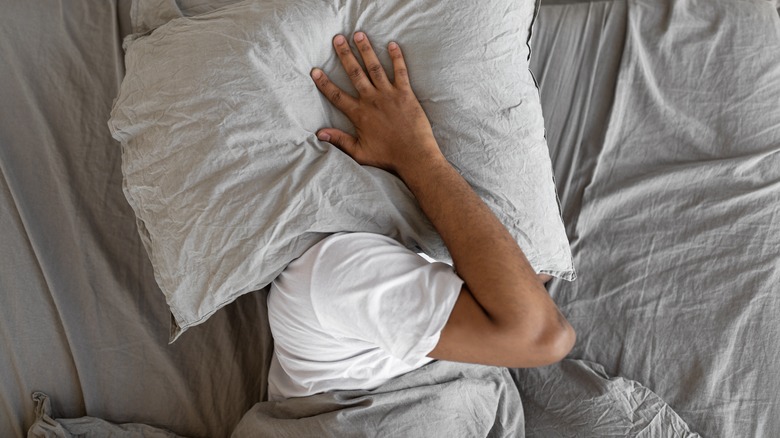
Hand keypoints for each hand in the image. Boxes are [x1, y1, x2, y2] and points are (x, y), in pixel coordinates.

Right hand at [311, 32, 443, 175]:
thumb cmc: (388, 157)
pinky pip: (400, 71)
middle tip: (338, 38)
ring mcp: (389, 94)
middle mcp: (371, 100)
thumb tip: (319, 134)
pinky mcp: (406, 93)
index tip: (315, 70)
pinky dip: (396, 57)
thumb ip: (339, 140)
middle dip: (345, 54)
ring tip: (359, 34)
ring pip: (374, 67)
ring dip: (366, 50)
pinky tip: (392, 44)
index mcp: (359, 114)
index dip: (324, 83)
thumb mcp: (359, 152)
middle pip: (354, 73)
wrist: (414, 156)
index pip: (336, 95)